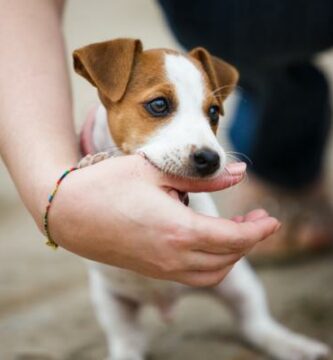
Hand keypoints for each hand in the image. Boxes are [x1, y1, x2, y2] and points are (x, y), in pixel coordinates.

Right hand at [48, 155, 279, 286]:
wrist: (68, 211)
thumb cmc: (108, 184)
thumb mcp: (156, 171)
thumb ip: (201, 178)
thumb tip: (238, 173)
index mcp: (177, 230)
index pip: (233, 238)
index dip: (258, 230)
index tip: (272, 219)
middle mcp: (172, 257)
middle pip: (227, 258)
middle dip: (250, 240)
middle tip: (258, 220)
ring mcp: (160, 268)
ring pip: (212, 273)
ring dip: (232, 255)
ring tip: (238, 233)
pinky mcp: (150, 270)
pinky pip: (193, 276)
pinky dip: (212, 264)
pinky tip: (209, 243)